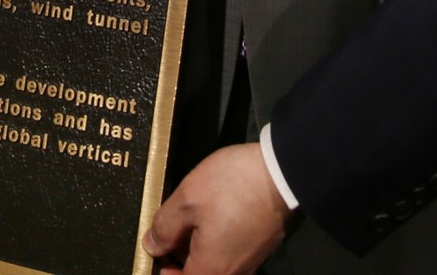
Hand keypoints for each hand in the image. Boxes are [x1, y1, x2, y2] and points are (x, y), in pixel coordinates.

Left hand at [144, 144, 296, 274]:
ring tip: (188, 215)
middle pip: (195, 273)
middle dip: (176, 255)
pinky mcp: (258, 246)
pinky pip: (227, 252)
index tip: (154, 244)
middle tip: (167, 226)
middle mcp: (232, 272)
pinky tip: (209, 212)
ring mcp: (247, 260)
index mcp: (211, 269)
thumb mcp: (187, 199)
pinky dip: (213, 238)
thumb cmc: (235, 186)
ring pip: (211, 262)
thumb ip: (165, 226)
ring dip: (194, 245)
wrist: (284, 172)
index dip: (161, 266)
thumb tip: (152, 245)